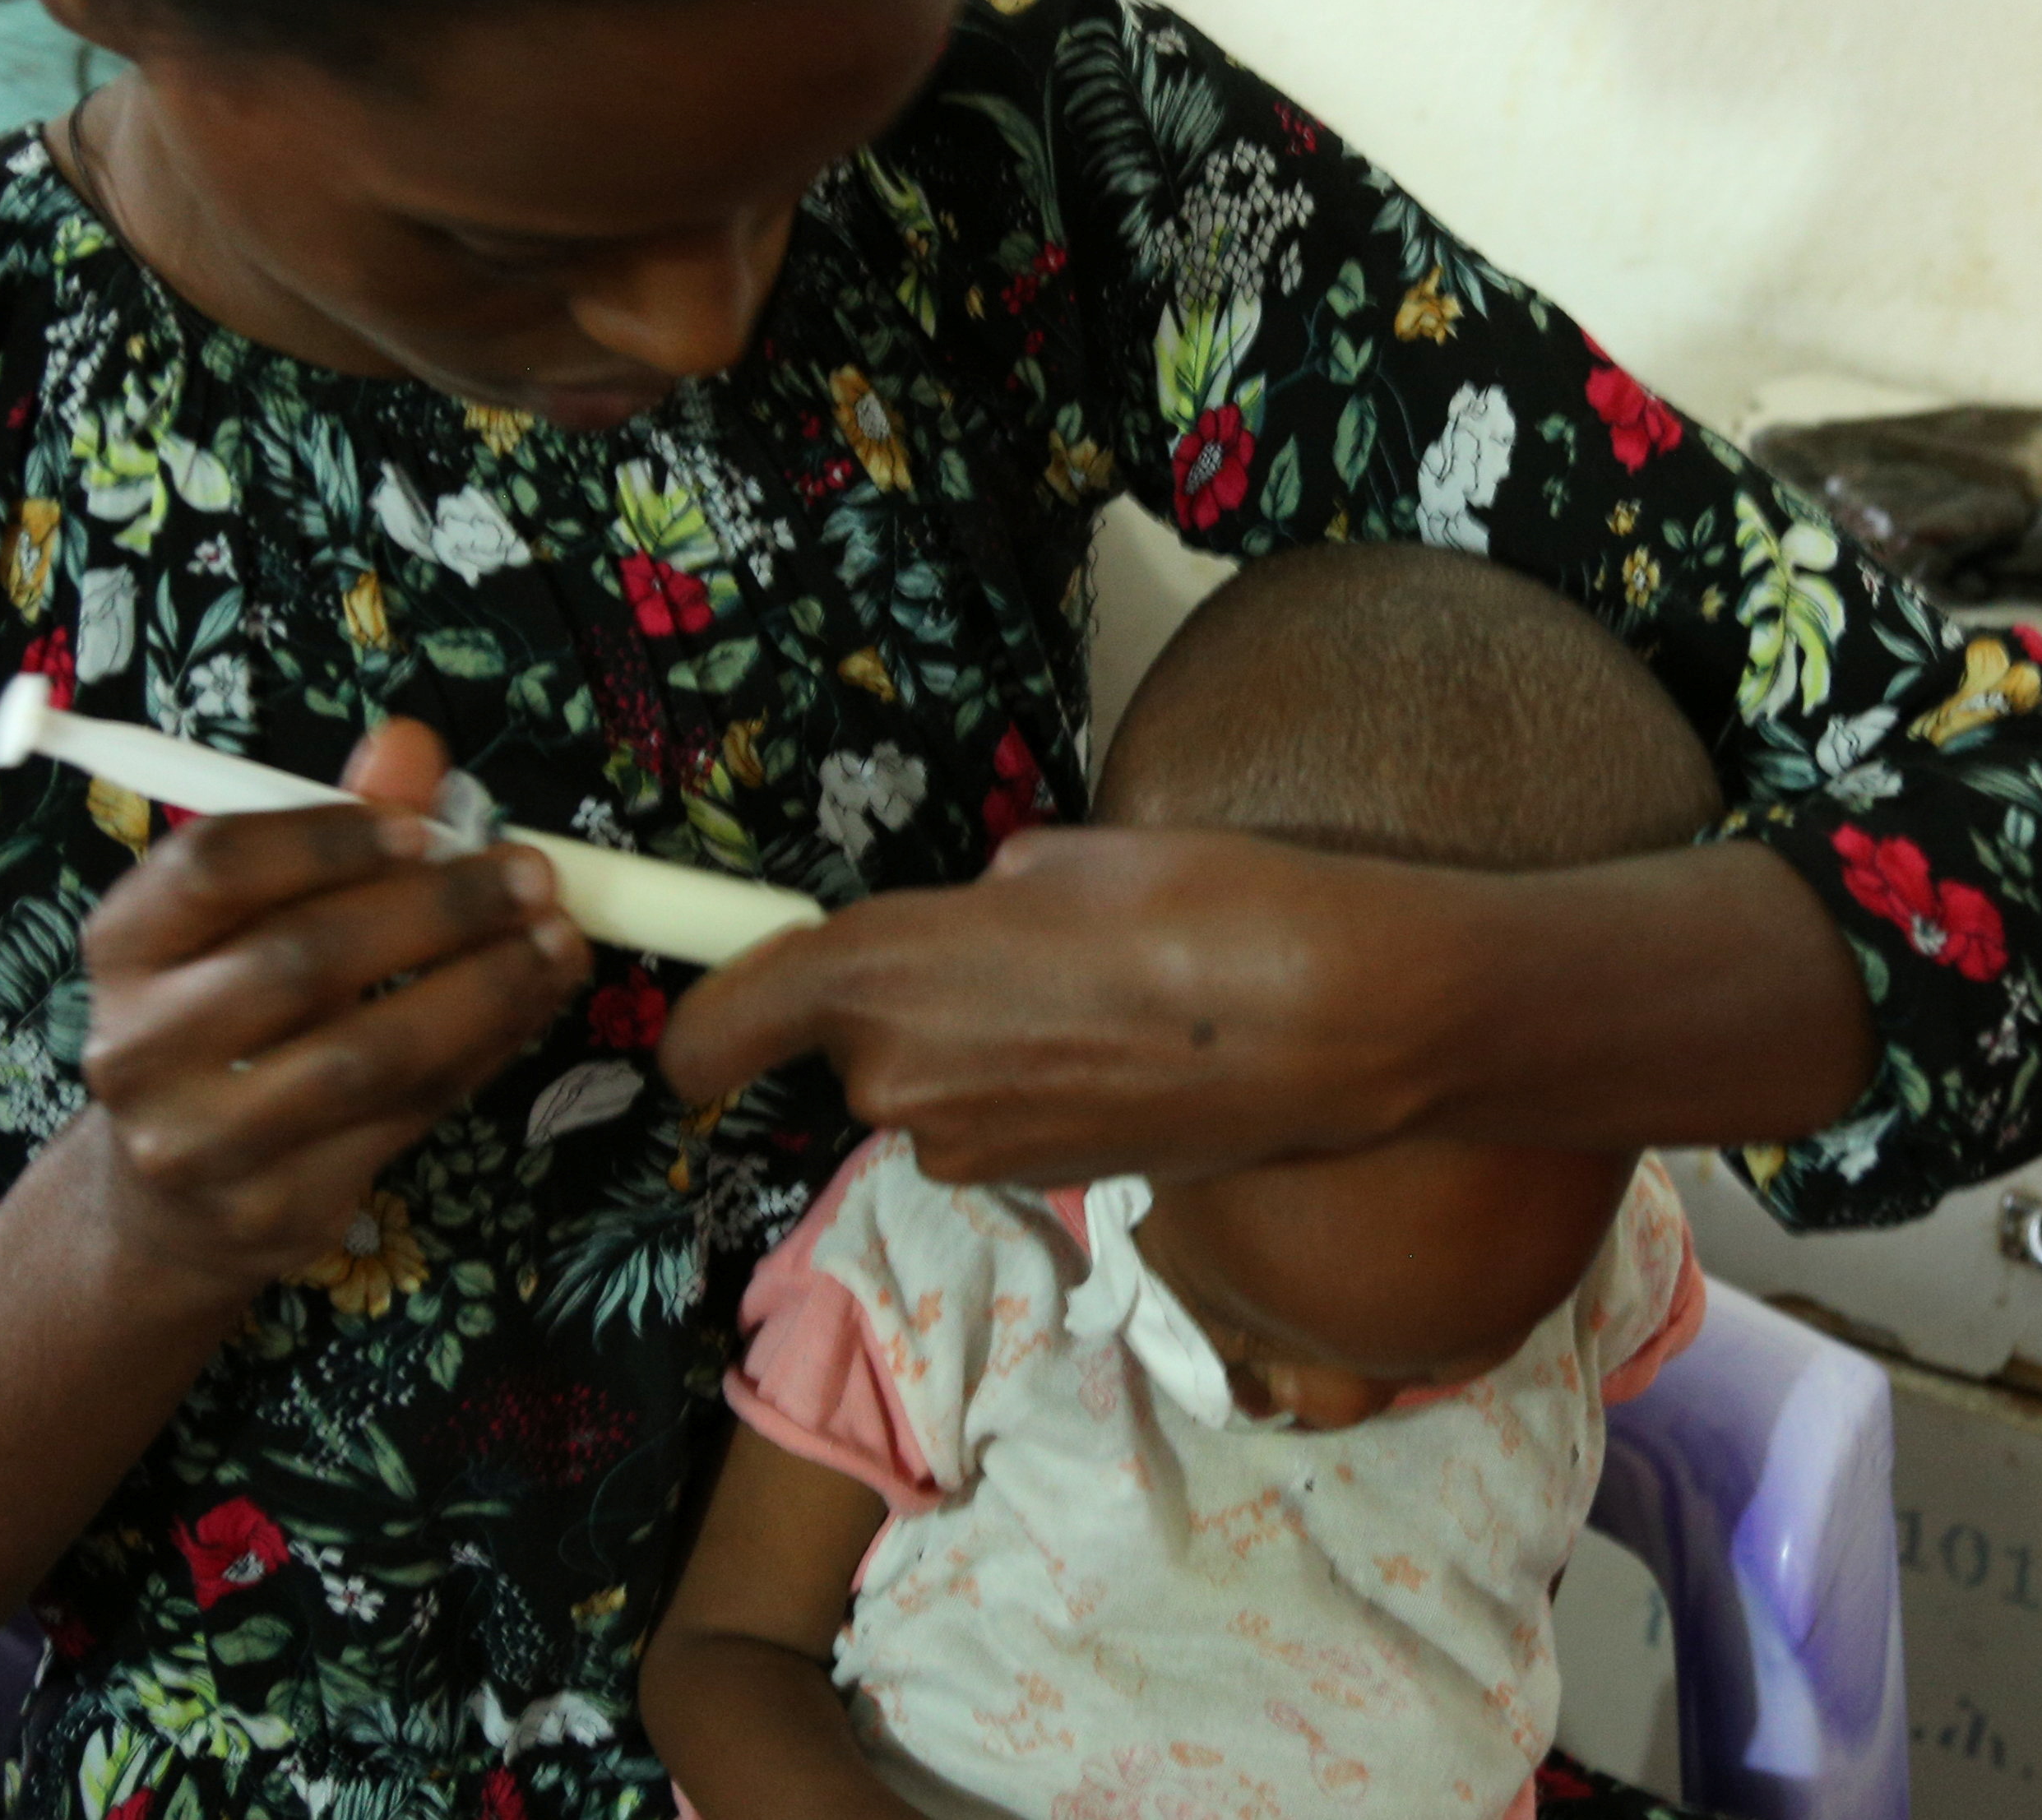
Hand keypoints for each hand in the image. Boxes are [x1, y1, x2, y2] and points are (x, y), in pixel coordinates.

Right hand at [73, 717, 589, 1296]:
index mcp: (125, 947)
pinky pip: (404, 1117)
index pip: (215, 866)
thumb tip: (413, 743)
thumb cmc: (230, 1019)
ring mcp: (203, 1142)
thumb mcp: (255, 919)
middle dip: (437, 911)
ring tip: (557, 944)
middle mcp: (141, 1047)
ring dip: (483, 990)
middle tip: (531, 877)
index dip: (327, 838)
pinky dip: (483, 1052)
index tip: (425, 825)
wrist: (172, 1202)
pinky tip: (530, 1006)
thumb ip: (330, 829)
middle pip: (300, 961)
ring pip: (364, 1056)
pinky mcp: (276, 1208)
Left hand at [656, 829, 1449, 1184]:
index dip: (706, 1027)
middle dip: (909, 1004)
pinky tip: (1128, 1050)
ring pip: (931, 1086)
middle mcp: (902, 1079)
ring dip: (981, 1046)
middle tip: (1018, 952)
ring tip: (1098, 996)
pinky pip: (995, 1123)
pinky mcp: (1038, 1183)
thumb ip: (984, 898)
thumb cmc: (1208, 902)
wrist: (1335, 1022)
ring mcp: (970, 1148)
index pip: (720, 1030)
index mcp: (884, 974)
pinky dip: (1038, 1087)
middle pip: (853, 1045)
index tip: (717, 1019)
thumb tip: (977, 916)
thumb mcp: (1069, 857)